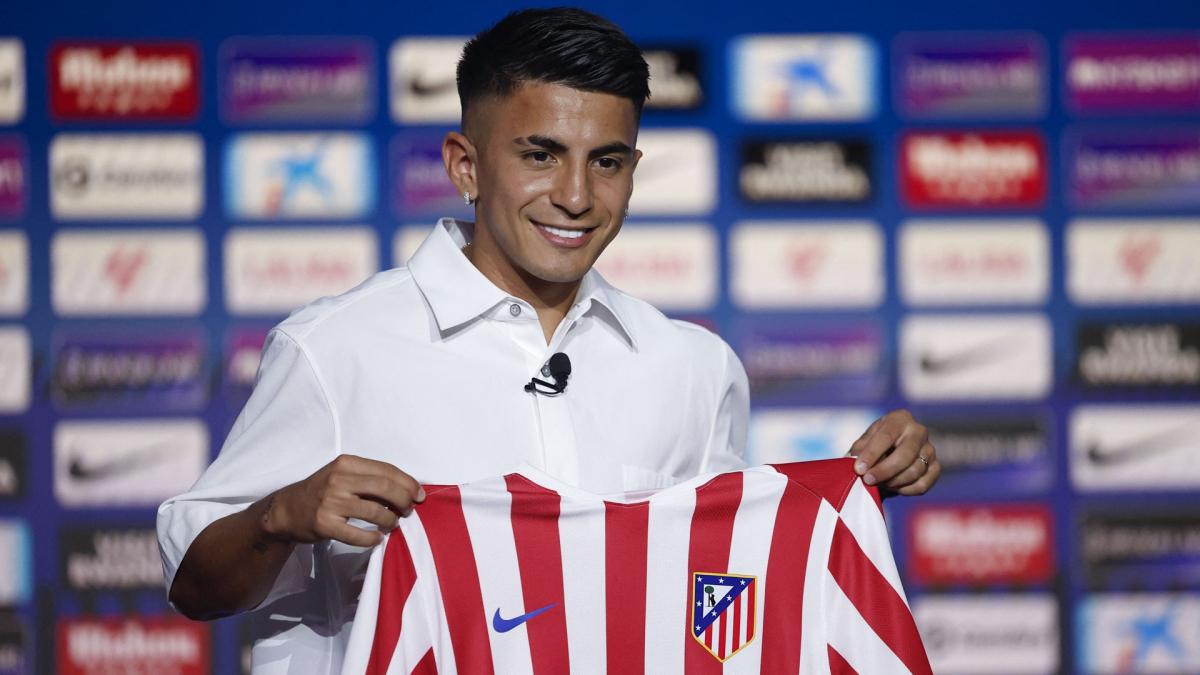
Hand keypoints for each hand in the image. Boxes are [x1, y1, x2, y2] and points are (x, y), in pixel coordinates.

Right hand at [261, 454, 424, 547]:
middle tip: (409, 510)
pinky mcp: (325, 525)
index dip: (408, 483)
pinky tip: (378, 538)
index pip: (387, 470)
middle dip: (404, 501)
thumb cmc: (321, 490)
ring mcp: (331, 503)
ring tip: (392, 523)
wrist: (287, 509)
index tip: (419, 494)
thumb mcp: (342, 474)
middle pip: (385, 488)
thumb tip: (406, 489)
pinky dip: (373, 538)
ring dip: (391, 520)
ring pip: (375, 512)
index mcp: (346, 463)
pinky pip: (358, 535)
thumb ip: (369, 478)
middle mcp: (338, 480)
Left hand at [847, 410, 939, 496]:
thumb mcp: (863, 442)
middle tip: (868, 480)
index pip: (886, 437)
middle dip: (884, 471)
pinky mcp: (936, 467)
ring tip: (878, 483)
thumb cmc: (873, 445)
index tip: (859, 469)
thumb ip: (860, 451)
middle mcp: (919, 431)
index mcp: (900, 419)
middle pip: (905, 455)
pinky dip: (905, 490)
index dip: (872, 454)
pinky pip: (922, 485)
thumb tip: (858, 465)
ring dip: (893, 482)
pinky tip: (893, 487)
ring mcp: (930, 449)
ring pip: (914, 472)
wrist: (890, 452)